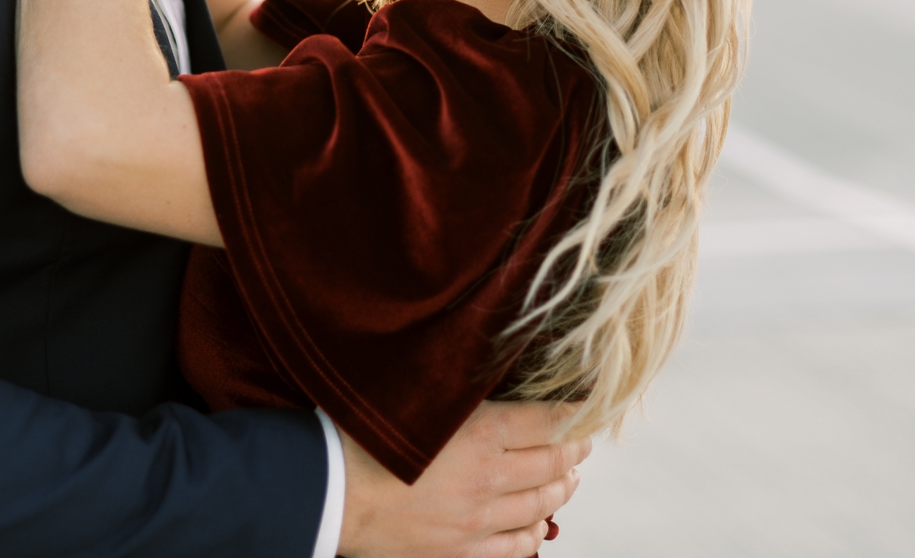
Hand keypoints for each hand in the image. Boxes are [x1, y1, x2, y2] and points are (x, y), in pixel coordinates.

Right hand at [339, 403, 588, 557]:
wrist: (329, 494)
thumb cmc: (361, 437)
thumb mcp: (413, 398)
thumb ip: (454, 387)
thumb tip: (486, 375)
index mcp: (480, 433)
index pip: (550, 421)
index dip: (575, 414)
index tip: (586, 407)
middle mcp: (489, 478)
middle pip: (554, 465)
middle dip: (574, 452)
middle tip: (580, 443)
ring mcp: (479, 520)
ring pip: (541, 506)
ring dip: (561, 490)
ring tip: (566, 479)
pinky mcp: (462, 551)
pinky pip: (516, 547)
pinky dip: (535, 533)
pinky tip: (537, 525)